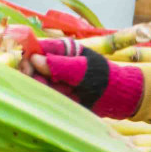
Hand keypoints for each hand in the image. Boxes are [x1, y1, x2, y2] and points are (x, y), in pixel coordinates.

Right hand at [18, 41, 143, 118]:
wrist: (122, 98)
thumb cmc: (106, 78)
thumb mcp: (83, 70)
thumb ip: (59, 65)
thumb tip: (33, 59)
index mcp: (62, 50)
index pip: (35, 50)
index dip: (28, 60)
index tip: (28, 72)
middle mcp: (56, 63)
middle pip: (32, 69)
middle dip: (38, 79)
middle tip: (49, 87)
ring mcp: (57, 79)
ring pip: (38, 85)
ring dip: (49, 92)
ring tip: (68, 94)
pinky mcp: (60, 94)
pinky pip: (48, 96)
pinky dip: (56, 100)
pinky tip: (71, 101)